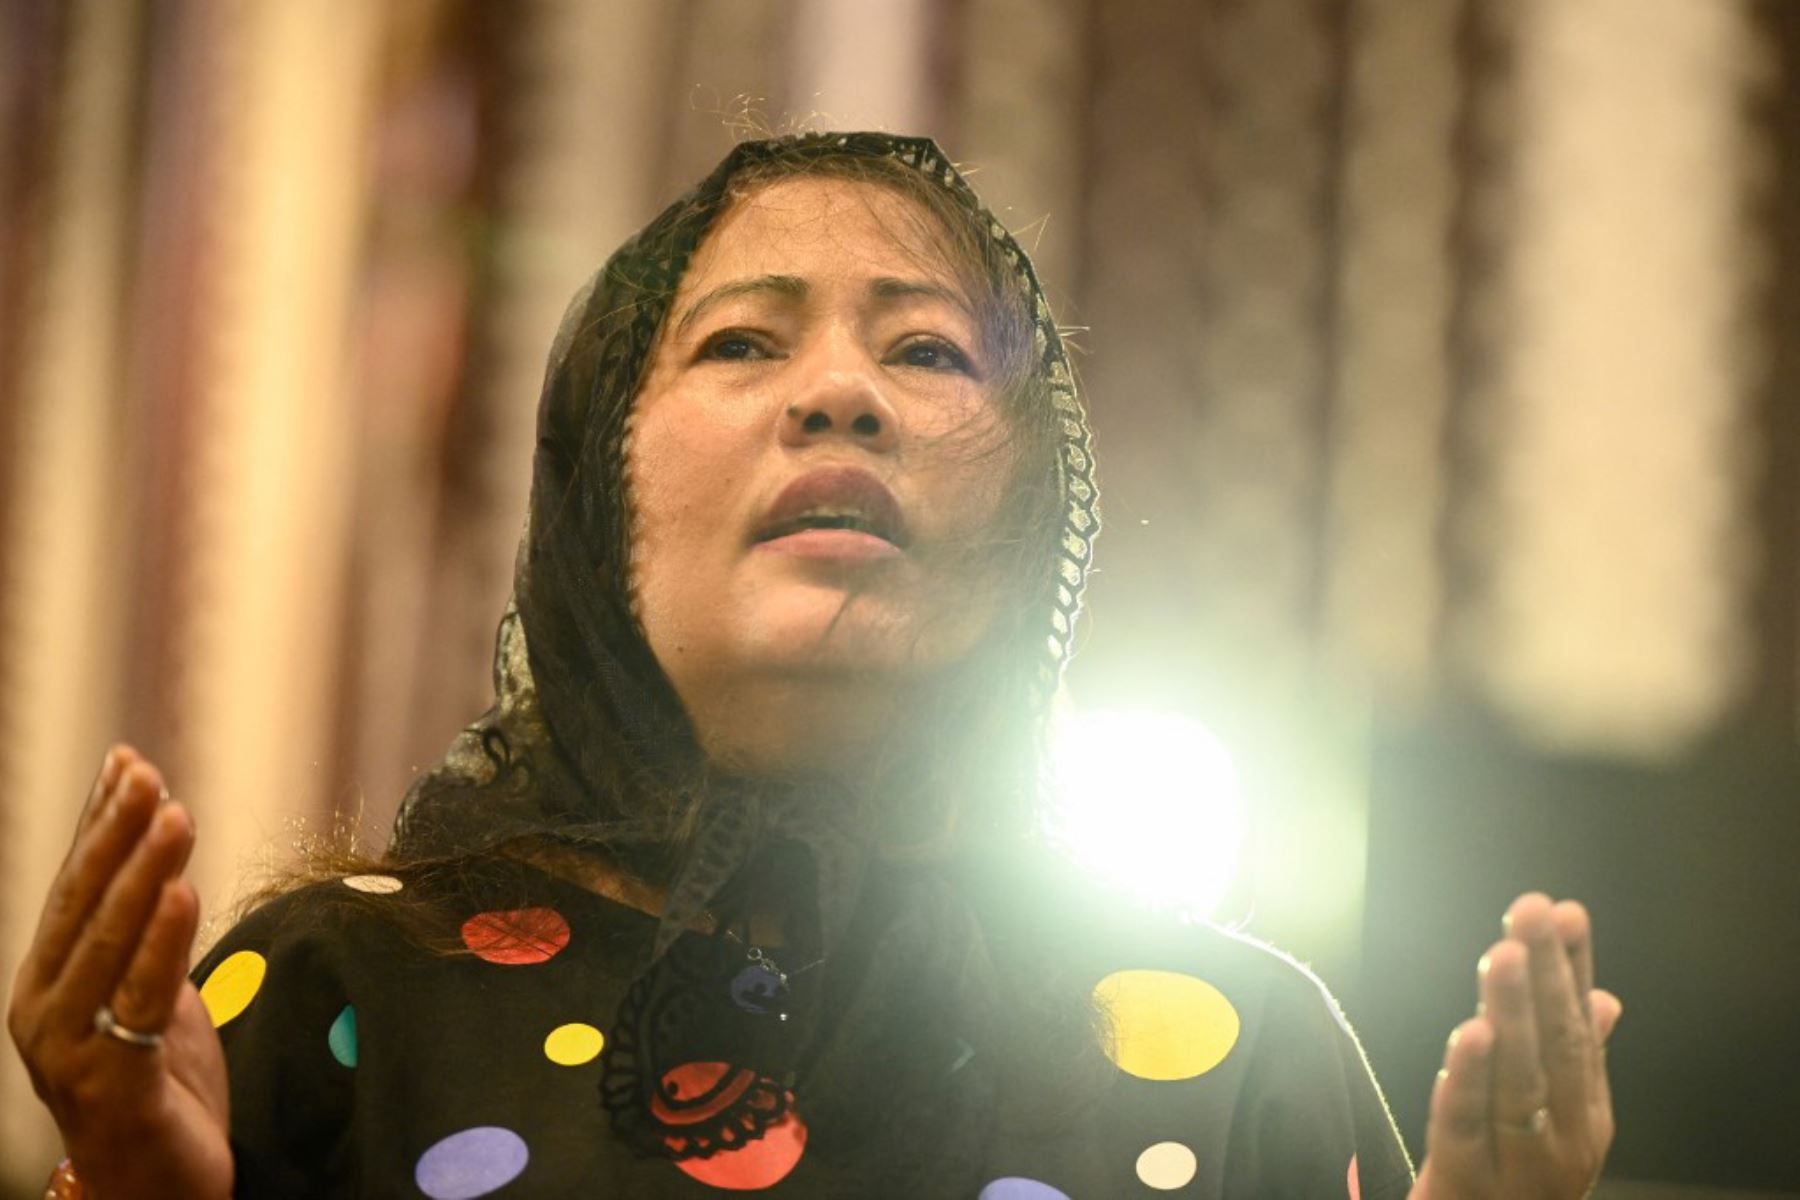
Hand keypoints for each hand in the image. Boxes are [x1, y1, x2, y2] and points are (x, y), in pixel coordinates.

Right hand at [7, 745, 231, 1198]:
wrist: (158, 1189)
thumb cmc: (157, 1087)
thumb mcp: (150, 995)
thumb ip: (148, 936)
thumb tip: (163, 859)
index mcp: (49, 983)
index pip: (74, 888)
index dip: (97, 823)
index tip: (126, 760)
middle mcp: (45, 1010)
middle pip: (83, 906)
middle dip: (115, 834)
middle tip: (148, 775)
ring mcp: (71, 1049)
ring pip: (108, 943)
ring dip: (143, 874)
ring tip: (174, 815)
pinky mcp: (114, 1080)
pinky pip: (141, 999)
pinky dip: (164, 942)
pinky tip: (185, 892)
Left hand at [1411, 892, 1621, 1198]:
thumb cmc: (1513, 1175)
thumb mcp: (1553, 1119)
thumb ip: (1574, 1060)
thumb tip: (1602, 996)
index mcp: (1585, 1113)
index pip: (1579, 1028)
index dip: (1571, 968)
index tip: (1565, 911)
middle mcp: (1564, 1138)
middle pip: (1554, 1048)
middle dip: (1545, 974)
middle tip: (1533, 911)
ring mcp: (1521, 1164)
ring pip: (1517, 1079)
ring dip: (1513, 1011)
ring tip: (1508, 955)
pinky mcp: (1466, 1181)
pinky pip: (1465, 1122)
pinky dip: (1468, 1076)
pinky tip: (1471, 1031)